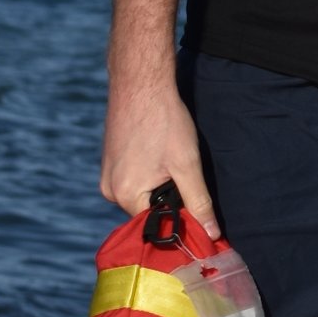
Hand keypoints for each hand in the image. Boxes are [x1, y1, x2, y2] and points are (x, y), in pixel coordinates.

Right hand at [100, 74, 218, 233]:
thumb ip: (198, 202)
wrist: (141, 82)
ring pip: (141, 195)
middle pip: (147, 212)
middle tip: (188, 179)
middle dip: (169, 203)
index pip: (156, 226)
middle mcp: (109, 189)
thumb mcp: (187, 164)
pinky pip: (133, 180)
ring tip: (173, 163)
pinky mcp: (110, 161)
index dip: (180, 223)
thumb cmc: (164, 120)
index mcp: (125, 194)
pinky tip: (161, 155)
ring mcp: (107, 174)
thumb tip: (210, 235)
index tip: (199, 217)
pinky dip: (150, 175)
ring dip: (160, 187)